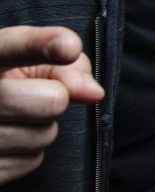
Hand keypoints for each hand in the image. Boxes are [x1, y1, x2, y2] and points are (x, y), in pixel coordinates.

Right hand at [0, 25, 104, 183]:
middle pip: (51, 101)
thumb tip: (93, 91)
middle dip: (56, 99)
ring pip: (43, 136)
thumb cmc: (11, 83)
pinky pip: (30, 161)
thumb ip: (67, 66)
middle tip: (34, 94)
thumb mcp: (34, 64)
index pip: (10, 47)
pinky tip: (7, 136)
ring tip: (14, 116)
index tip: (69, 48)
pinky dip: (28, 151)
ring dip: (41, 126)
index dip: (40, 46)